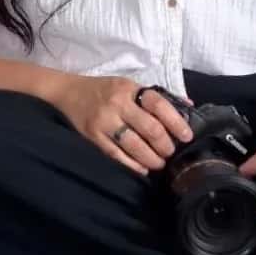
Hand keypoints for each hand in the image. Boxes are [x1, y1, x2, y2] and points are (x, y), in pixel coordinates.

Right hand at [48, 75, 193, 174]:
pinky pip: (116, 155)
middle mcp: (117, 104)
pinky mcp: (93, 137)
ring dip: (152, 158)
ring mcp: (104, 122)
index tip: (186, 136)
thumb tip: (188, 106)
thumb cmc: (103, 90)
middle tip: (170, 152)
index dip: (176, 122)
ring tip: (158, 163)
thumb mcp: (129, 86)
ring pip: (135, 145)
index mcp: (129, 89)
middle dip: (165, 145)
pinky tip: (142, 168)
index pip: (159, 105)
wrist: (67, 92)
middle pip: (150, 129)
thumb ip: (156, 97)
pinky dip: (132, 164)